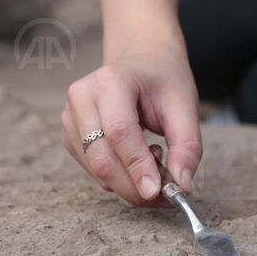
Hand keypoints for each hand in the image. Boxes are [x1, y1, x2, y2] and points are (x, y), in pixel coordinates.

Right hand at [61, 44, 201, 206]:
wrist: (141, 60)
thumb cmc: (162, 80)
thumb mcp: (185, 106)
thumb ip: (187, 146)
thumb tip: (182, 186)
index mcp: (110, 81)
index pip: (119, 132)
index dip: (137, 166)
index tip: (158, 191)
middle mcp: (82, 97)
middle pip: (102, 157)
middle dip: (134, 186)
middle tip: (166, 195)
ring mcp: (70, 116)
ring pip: (96, 169)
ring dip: (129, 183)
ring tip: (157, 164)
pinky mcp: (70, 134)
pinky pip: (93, 170)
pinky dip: (118, 177)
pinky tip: (138, 159)